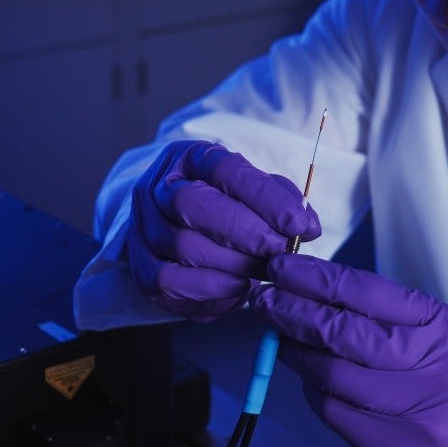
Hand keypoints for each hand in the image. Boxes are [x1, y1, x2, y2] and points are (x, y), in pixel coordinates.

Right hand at [127, 140, 320, 321]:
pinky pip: (168, 281)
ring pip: (182, 245)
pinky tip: (238, 287)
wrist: (181, 226)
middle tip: (280, 251)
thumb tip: (307, 227)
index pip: (225, 170)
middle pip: (192, 204)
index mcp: (190, 158)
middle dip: (244, 232)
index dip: (265, 198)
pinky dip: (210, 288)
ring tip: (264, 270)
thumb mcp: (256, 192)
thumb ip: (283, 203)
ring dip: (232, 263)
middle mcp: (158, 187)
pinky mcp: (140, 266)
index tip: (298, 223)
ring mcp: (143, 226)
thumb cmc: (227, 206)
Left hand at [249, 254, 447, 446]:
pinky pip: (334, 411)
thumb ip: (382, 315)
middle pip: (347, 332)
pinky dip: (312, 389)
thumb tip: (312, 291)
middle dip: (296, 311)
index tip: (283, 269)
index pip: (369, 292)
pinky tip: (305, 376)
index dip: (319, 279)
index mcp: (444, 330)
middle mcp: (436, 370)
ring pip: (333, 374)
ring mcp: (417, 414)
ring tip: (279, 337)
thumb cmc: (444, 382)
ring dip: (296, 351)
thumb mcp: (433, 336)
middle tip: (265, 300)